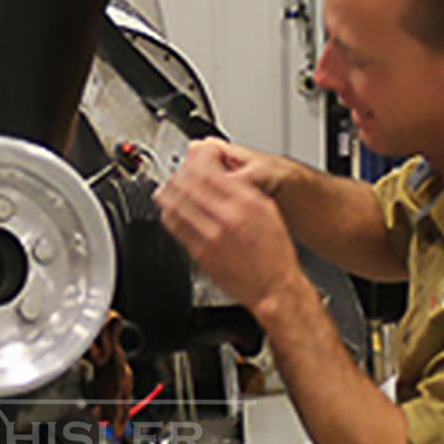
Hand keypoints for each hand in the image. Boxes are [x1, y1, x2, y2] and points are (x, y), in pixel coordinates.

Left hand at [153, 139, 304, 311]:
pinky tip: (170, 209)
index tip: (194, 157)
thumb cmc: (274, 251)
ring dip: (169, 191)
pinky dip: (169, 213)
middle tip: (178, 170)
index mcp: (244, 202)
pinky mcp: (200, 254)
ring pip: (176, 204)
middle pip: (188, 184)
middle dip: (180, 172)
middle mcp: (226, 217)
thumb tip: (221, 174)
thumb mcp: (266, 209)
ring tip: (170, 186)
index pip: (208, 170)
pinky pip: (175, 227)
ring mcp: (210, 237)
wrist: (274, 287)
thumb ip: (243, 188)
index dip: (196, 159)